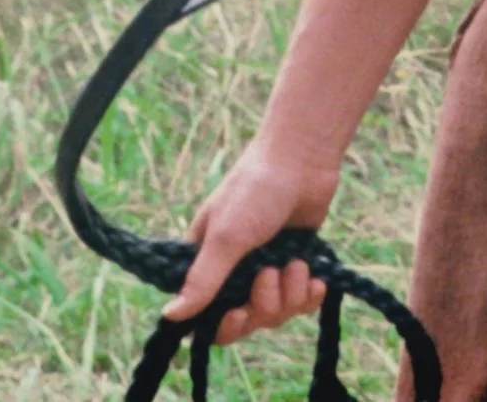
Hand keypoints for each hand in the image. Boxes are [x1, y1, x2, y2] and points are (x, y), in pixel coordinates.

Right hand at [163, 139, 339, 346]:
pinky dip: (309, 294)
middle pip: (247, 320)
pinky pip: (302, 300)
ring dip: (289, 293)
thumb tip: (170, 316)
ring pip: (277, 311)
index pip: (208, 316)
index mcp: (209, 265)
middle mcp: (237, 272)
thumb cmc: (256, 191)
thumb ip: (202, 280)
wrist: (303, 160)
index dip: (223, 326)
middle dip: (263, 305)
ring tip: (295, 263)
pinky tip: (316, 280)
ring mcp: (268, 268)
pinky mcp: (297, 263)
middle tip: (269, 275)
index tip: (238, 314)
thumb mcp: (226, 238)